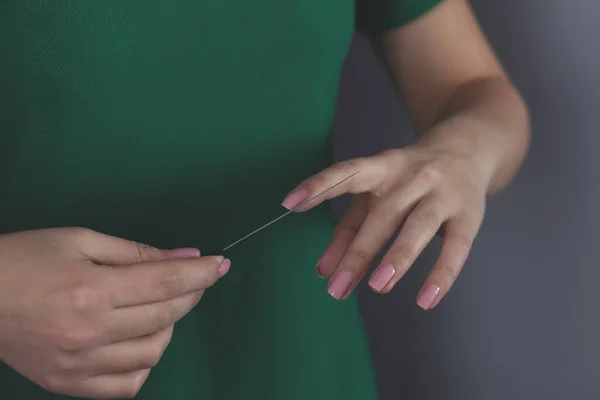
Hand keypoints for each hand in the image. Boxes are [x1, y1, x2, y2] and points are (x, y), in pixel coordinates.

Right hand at [0, 228, 229, 398]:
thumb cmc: (26, 259)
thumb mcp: (81, 241)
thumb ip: (136, 253)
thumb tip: (183, 257)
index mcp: (92, 290)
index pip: (166, 283)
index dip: (200, 273)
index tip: (219, 264)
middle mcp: (89, 331)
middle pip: (166, 315)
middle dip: (191, 293)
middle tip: (192, 279)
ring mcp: (80, 364)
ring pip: (154, 353)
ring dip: (168, 327)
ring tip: (156, 308)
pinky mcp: (70, 384)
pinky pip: (128, 385)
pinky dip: (144, 363)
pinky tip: (138, 341)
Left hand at [281, 136, 490, 308]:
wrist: (468, 150)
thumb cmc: (408, 179)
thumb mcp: (375, 193)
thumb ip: (347, 230)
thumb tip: (323, 272)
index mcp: (382, 167)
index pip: (347, 173)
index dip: (319, 186)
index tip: (290, 203)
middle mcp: (411, 176)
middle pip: (382, 215)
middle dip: (357, 253)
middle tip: (336, 288)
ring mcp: (442, 194)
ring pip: (417, 226)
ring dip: (397, 256)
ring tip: (377, 285)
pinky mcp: (469, 215)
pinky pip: (456, 248)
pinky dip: (441, 275)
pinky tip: (426, 299)